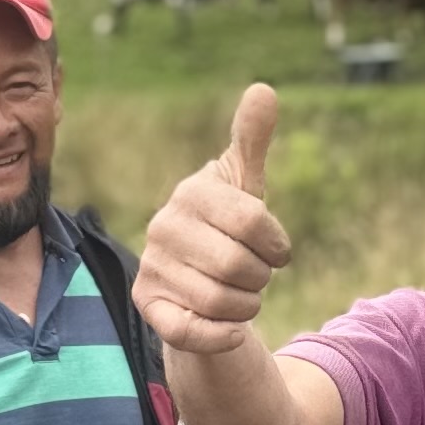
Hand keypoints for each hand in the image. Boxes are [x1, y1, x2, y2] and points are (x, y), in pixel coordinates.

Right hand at [134, 84, 291, 357]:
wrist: (200, 278)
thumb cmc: (228, 225)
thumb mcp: (244, 184)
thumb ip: (252, 139)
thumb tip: (263, 89)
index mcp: (191, 192)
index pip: (254, 222)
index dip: (276, 244)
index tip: (274, 248)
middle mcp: (162, 227)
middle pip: (239, 266)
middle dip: (260, 278)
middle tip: (253, 274)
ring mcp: (151, 267)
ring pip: (222, 302)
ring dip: (247, 307)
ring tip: (239, 295)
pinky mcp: (147, 307)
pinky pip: (193, 332)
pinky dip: (222, 335)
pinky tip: (229, 328)